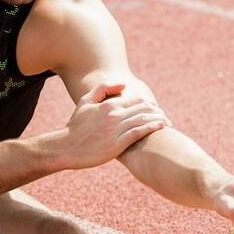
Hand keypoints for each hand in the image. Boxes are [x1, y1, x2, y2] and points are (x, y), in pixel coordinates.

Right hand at [51, 82, 168, 169]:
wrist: (66, 148)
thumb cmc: (76, 127)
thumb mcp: (85, 102)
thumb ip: (103, 89)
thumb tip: (123, 85)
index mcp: (108, 105)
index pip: (136, 100)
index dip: (149, 104)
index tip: (155, 109)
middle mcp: (113, 115)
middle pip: (143, 108)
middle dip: (157, 111)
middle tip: (165, 116)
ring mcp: (116, 129)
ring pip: (144, 119)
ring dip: (158, 119)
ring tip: (166, 122)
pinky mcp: (117, 144)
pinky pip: (139, 132)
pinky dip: (152, 128)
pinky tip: (160, 127)